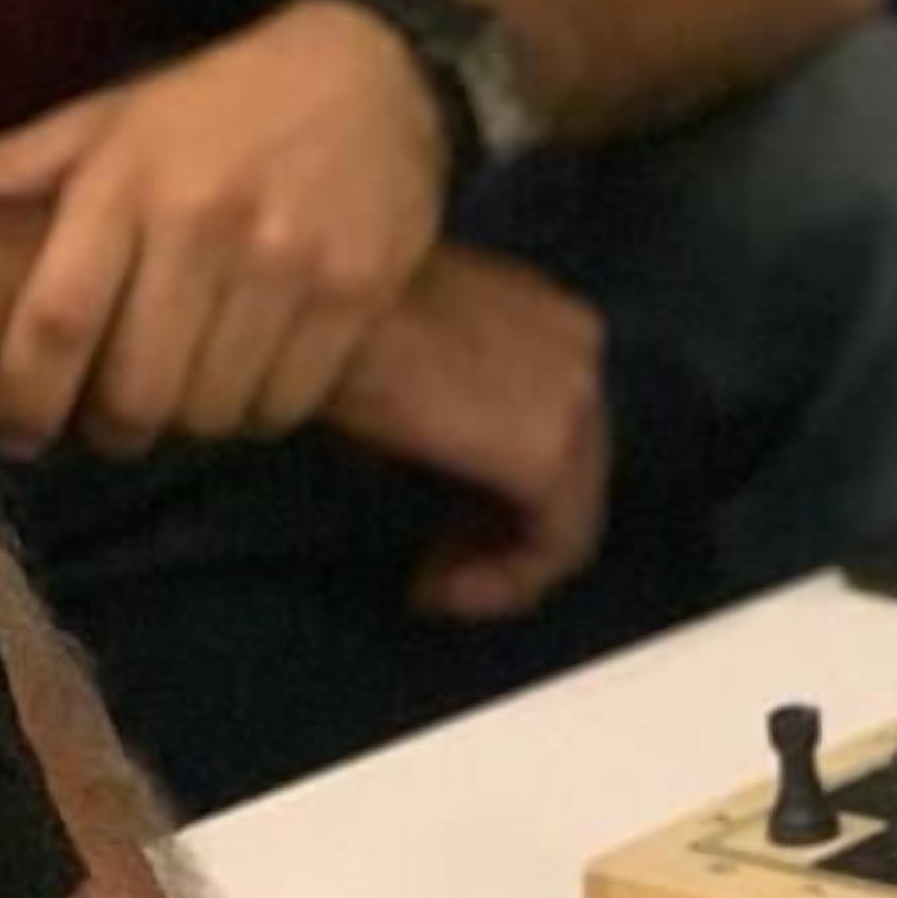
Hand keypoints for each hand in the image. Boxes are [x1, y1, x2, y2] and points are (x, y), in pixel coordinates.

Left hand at [0, 0, 452, 459]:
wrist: (377, 68)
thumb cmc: (222, 100)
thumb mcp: (110, 119)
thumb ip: (13, 171)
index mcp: (128, 182)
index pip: (58, 321)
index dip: (24, 398)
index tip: (15, 433)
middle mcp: (207, 223)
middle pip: (137, 389)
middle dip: (112, 429)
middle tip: (111, 424)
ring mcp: (290, 261)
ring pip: (214, 408)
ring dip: (190, 424)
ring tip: (187, 394)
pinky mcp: (360, 290)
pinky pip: (288, 402)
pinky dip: (259, 413)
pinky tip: (251, 379)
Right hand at [332, 246, 611, 620]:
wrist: (314, 305)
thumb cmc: (329, 323)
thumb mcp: (399, 363)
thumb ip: (439, 410)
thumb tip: (415, 469)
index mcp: (551, 316)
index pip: (555, 426)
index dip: (500, 493)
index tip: (437, 534)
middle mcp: (582, 349)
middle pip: (570, 471)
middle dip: (503, 531)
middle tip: (437, 571)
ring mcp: (578, 398)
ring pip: (569, 513)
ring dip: (502, 563)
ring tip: (437, 588)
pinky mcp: (551, 452)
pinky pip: (556, 543)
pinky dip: (504, 581)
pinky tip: (441, 591)